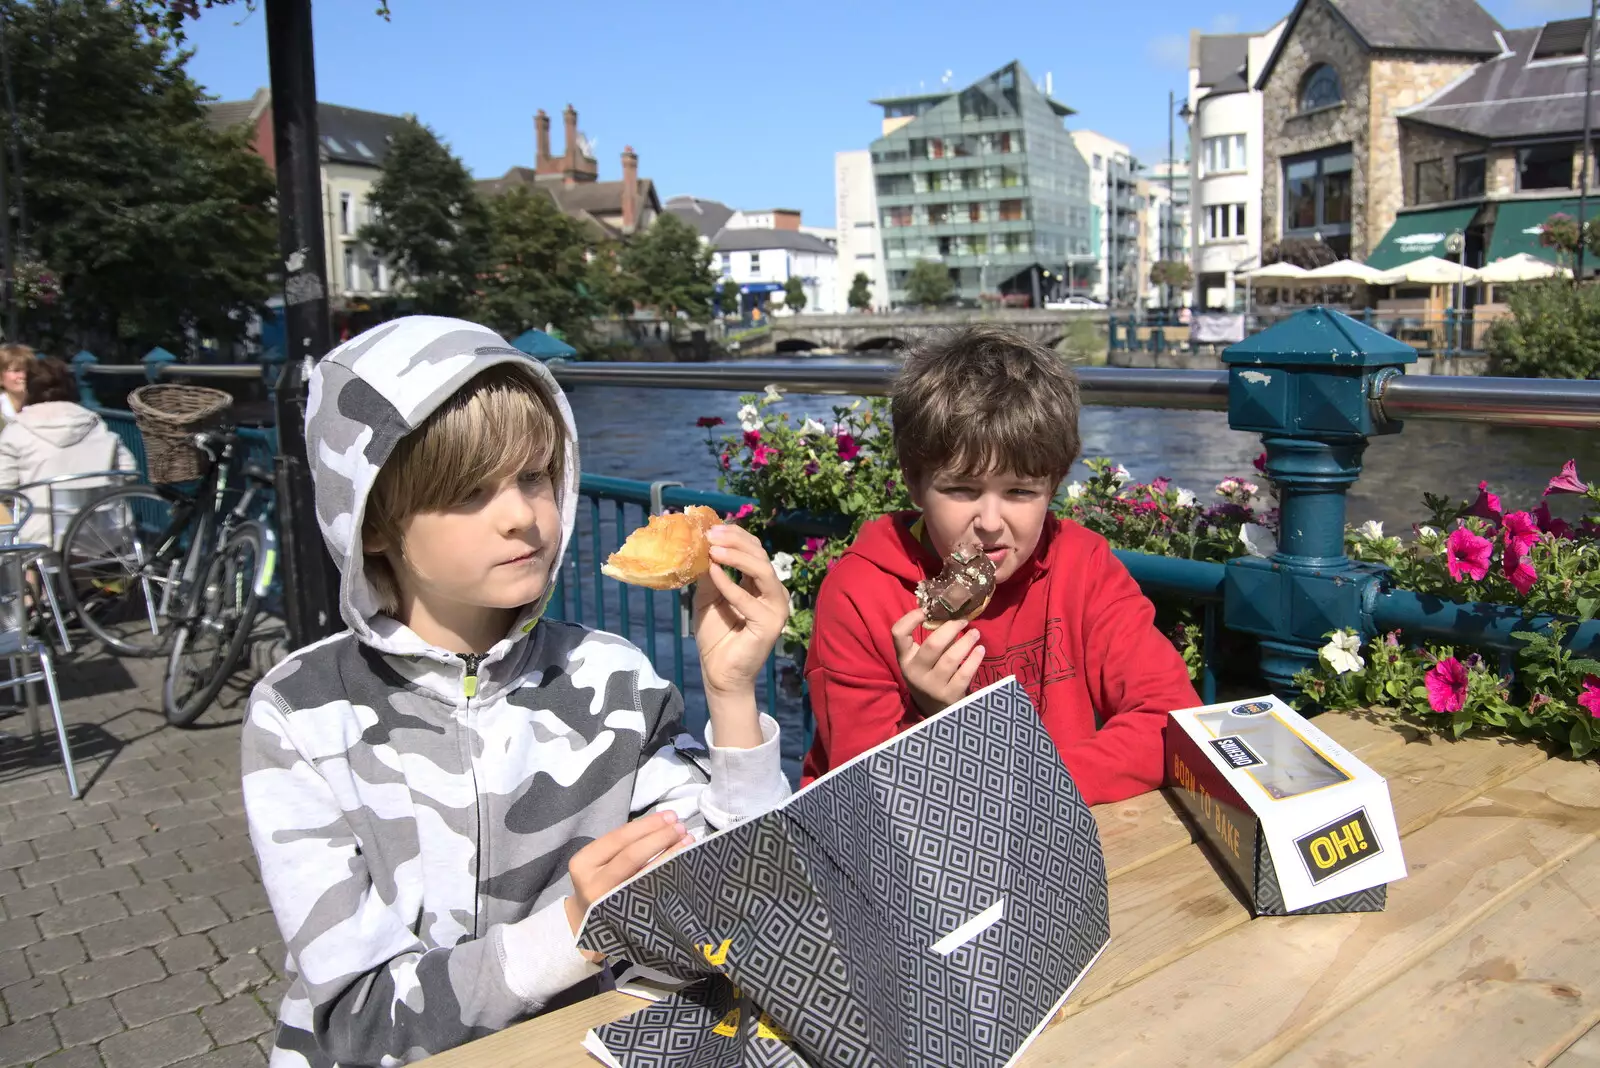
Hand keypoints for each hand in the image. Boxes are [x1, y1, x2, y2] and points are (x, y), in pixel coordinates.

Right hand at [564, 811, 692, 948]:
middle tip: (681, 827)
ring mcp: (608, 904)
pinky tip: (683, 866)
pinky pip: (651, 894)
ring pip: (644, 875)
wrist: (589, 921)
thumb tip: (663, 824)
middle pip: (631, 856)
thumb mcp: (599, 862)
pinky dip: (669, 877)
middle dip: (659, 838)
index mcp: (583, 863)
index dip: (647, 825)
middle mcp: (592, 884)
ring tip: (688, 841)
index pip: (618, 838)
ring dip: (670, 855)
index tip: (670, 816)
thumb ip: (622, 846)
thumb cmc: (600, 881)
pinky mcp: (625, 919)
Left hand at [692, 525, 789, 701]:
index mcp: (762, 584)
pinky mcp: (770, 624)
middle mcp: (774, 593)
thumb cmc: (716, 637)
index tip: (710, 528)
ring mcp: (776, 608)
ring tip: (713, 550)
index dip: (735, 536)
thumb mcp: (708, 597)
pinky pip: (749, 598)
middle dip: (735, 541)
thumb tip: (701, 546)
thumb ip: (709, 574)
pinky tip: (713, 572)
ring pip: (762, 571)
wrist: (719, 673)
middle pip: (760, 555)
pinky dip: (730, 583)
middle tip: (710, 534)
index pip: (754, 550)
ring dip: (736, 557)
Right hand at [891, 608, 984, 717]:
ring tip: (976, 633)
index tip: (926, 611)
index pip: (898, 634)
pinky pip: (965, 674)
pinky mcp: (949, 696)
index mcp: (905, 659)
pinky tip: (980, 650)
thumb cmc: (930, 676)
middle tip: (963, 620)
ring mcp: (932, 686)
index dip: (910, 618)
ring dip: (966, 642)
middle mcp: (915, 673)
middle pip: (932, 644)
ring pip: (951, 658)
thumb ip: (931, 640)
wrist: (936, 712)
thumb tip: (950, 613)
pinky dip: (974, 659)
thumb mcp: (922, 661)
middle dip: (951, 628)